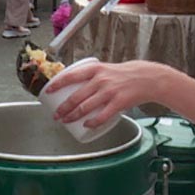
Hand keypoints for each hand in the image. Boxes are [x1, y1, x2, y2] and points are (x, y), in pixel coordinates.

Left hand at [47, 60, 167, 128]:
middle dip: (63, 108)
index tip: (48, 91)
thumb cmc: (123, 74)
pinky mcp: (118, 103)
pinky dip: (92, 123)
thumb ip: (90, 75)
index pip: (70, 76)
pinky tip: (86, 126)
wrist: (146, 78)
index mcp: (95, 69)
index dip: (57, 84)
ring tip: (66, 121)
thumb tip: (71, 84)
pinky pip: (101, 116)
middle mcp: (100, 80)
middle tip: (56, 115)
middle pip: (75, 97)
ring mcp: (109, 91)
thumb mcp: (105, 68)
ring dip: (72, 116)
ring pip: (85, 107)